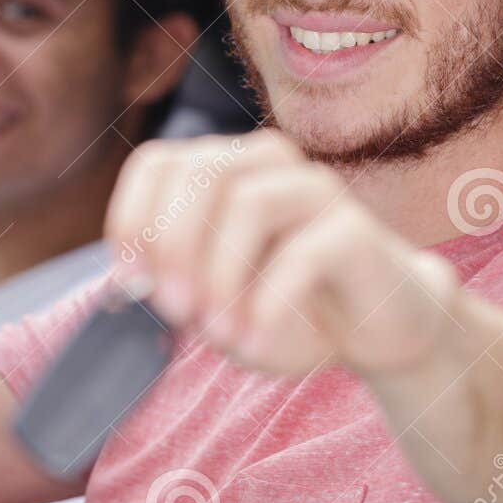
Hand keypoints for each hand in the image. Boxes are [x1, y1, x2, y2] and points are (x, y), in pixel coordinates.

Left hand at [105, 129, 460, 379]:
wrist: (376, 329)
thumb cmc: (285, 310)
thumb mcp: (214, 304)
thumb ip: (172, 289)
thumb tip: (131, 284)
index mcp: (224, 170)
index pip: (158, 163)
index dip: (131, 216)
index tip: (127, 279)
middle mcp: (268, 164)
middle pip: (200, 171)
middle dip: (174, 243)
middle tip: (172, 308)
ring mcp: (315, 189)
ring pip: (249, 201)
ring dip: (220, 273)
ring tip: (219, 333)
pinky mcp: (355, 229)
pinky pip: (303, 252)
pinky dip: (269, 302)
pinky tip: (256, 339)